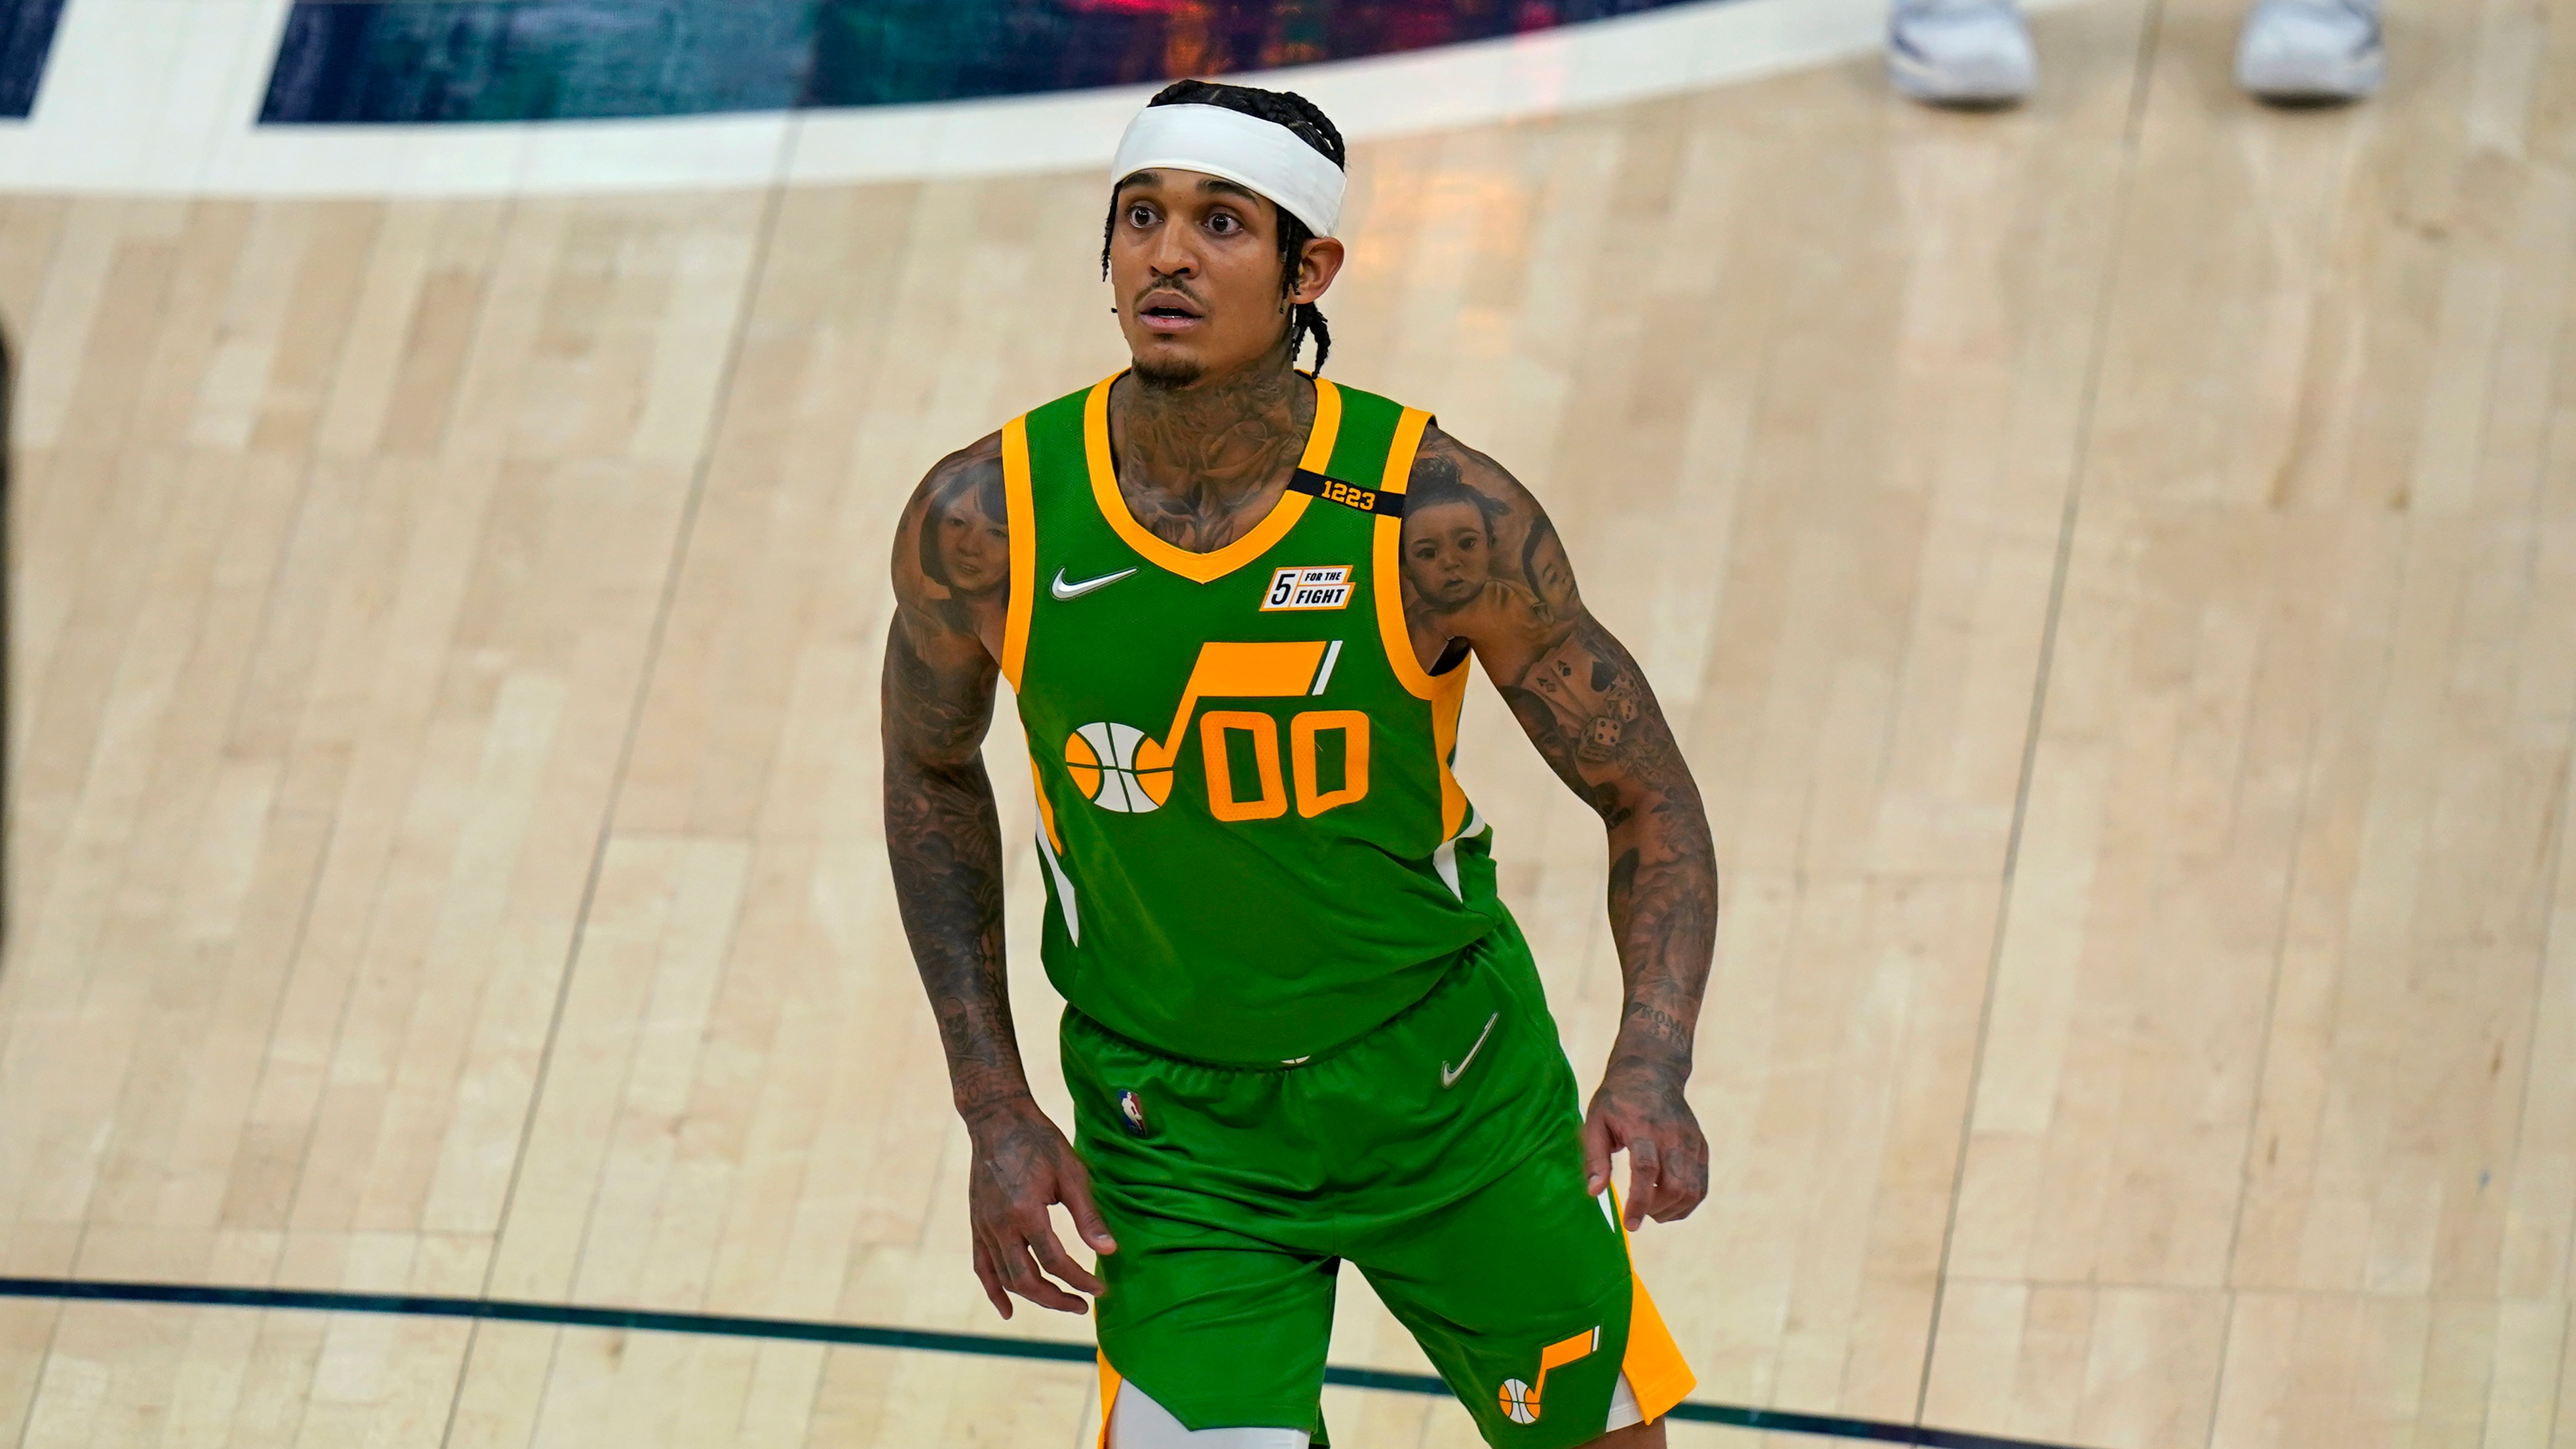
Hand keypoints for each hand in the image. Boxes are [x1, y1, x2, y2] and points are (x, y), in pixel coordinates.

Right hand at [965, 1098, 1118, 1317]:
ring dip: (1033, 1297)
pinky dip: (993, 1290)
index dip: (1079, 1280)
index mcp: (1026, 1212)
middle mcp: (999, 1225)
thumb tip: (1109, 1251)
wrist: (997, 1119)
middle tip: (1081, 1305)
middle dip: (1056, 1299)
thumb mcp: (1071, 1173)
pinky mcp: (976, 1224)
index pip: (1055, 1261)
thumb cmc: (1039, 1141)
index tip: (1099, 1289)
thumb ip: (1088, 1216)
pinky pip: (981, 1265)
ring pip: (1005, 1278)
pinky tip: (1006, 1310)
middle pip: (1027, 1279)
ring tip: (1059, 1302)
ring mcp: (983, 1226)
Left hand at [1581, 1044, 1708, 1230]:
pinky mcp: (1701, 1147)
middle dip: (1656, 1209)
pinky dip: (1686, 1203)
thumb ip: (1594, 1157)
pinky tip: (1667, 1203)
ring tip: (1651, 1207)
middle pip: (1676, 1185)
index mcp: (1643, 1127)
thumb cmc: (1617, 1100)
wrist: (1652, 1072)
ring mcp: (1691, 1141)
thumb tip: (1594, 1193)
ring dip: (1672, 1210)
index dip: (1639, 1201)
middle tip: (1639, 1212)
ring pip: (1693, 1190)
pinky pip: (1701, 1185)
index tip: (1630, 1225)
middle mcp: (1673, 1135)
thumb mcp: (1594, 1121)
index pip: (1646, 1170)